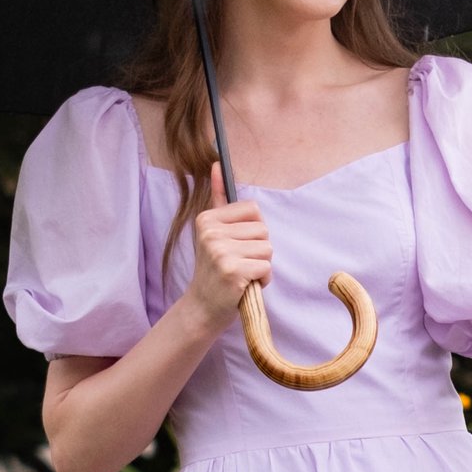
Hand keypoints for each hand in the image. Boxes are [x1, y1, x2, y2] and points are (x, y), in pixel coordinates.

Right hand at [188, 166, 272, 324]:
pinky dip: (262, 279)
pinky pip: (266, 267)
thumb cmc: (215, 268)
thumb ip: (217, 198)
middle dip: (259, 249)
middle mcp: (210, 232)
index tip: (238, 244)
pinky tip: (245, 285)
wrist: (204, 306)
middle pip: (263, 230)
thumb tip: (218, 165)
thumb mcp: (212, 232)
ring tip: (243, 274)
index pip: (253, 210)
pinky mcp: (232, 271)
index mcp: (207, 218)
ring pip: (267, 249)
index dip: (254, 231)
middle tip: (240, 263)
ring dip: (262, 265)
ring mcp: (220, 251)